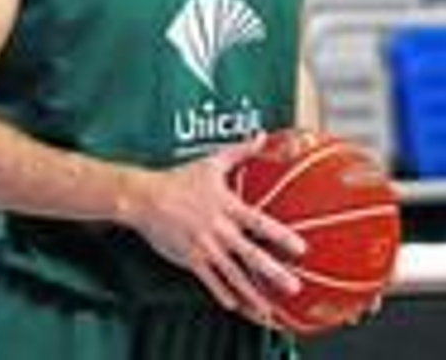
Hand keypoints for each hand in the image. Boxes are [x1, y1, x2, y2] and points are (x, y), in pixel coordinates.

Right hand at [122, 136, 305, 323]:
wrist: (145, 198)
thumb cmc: (180, 179)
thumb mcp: (212, 163)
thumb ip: (240, 151)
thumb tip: (261, 135)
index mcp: (228, 207)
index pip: (260, 224)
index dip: (281, 236)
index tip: (301, 249)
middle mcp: (220, 230)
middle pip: (251, 255)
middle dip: (273, 273)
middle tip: (293, 288)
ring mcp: (205, 247)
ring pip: (232, 275)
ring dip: (252, 293)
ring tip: (267, 310)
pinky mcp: (190, 259)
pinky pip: (209, 280)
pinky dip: (222, 293)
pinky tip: (235, 306)